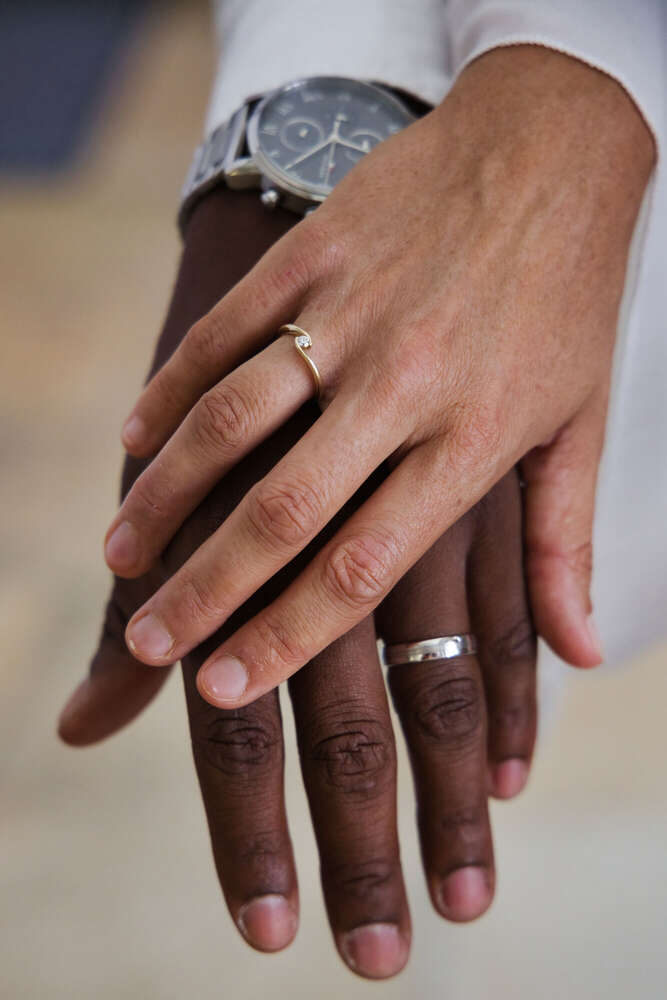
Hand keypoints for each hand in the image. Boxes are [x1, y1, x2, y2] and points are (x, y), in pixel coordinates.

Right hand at [108, 47, 653, 709]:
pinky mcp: (312, 256)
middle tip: (149, 644)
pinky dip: (171, 391)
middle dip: (205, 589)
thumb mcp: (581, 427)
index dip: (287, 632)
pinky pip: (224, 333)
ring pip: (233, 419)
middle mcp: (401, 386)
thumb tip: (581, 655)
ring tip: (120, 558)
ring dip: (168, 495)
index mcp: (469, 440)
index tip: (225, 685)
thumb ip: (564, 548)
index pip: (364, 565)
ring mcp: (349, 316)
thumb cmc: (567, 299)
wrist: (549, 148)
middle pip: (284, 509)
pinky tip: (134, 442)